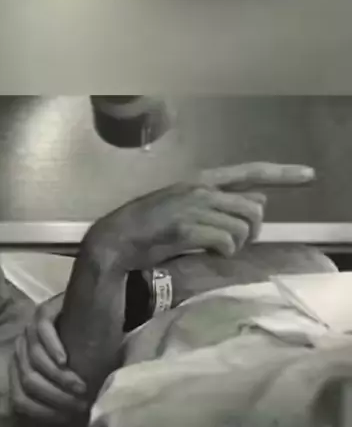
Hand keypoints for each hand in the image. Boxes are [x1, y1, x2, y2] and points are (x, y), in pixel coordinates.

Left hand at [8, 293, 88, 426]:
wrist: (96, 303)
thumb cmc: (87, 349)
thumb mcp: (75, 377)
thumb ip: (63, 397)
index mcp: (21, 369)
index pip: (19, 398)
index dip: (42, 412)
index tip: (68, 418)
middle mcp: (20, 349)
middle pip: (27, 380)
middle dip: (54, 396)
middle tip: (80, 404)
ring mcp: (30, 330)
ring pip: (33, 359)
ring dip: (58, 378)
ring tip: (80, 386)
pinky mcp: (44, 311)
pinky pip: (41, 332)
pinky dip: (52, 348)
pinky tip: (65, 360)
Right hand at [90, 162, 314, 271]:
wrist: (117, 239)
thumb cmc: (150, 226)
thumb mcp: (188, 208)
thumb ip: (221, 204)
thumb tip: (258, 204)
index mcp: (202, 181)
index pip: (251, 172)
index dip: (283, 174)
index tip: (310, 175)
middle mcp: (202, 189)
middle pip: (253, 209)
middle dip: (251, 231)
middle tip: (232, 243)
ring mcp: (194, 207)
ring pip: (242, 227)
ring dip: (235, 245)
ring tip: (215, 249)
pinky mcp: (187, 228)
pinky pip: (226, 242)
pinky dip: (222, 252)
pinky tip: (208, 254)